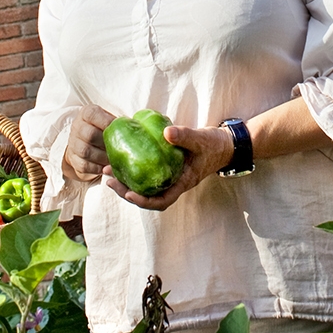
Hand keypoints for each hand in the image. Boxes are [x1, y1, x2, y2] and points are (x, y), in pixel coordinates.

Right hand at [64, 105, 115, 182]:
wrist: (84, 144)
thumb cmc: (103, 130)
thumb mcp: (109, 120)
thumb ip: (120, 122)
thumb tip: (139, 126)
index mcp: (87, 113)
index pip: (93, 114)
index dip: (107, 122)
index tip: (121, 130)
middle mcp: (77, 127)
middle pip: (90, 135)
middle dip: (106, 143)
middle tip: (120, 149)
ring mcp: (73, 144)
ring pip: (86, 151)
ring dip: (103, 158)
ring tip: (115, 160)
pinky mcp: (73, 160)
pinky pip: (84, 165)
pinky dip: (97, 168)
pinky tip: (107, 168)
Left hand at [105, 124, 234, 211]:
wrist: (224, 145)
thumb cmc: (214, 145)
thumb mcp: (201, 139)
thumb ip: (185, 136)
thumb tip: (165, 131)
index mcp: (183, 183)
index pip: (161, 200)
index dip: (144, 201)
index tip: (128, 193)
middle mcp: (174, 184)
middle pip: (148, 197)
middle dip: (126, 192)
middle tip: (108, 179)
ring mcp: (170, 177)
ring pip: (145, 188)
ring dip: (126, 182)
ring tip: (108, 171)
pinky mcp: (166, 169)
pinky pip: (147, 175)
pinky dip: (134, 172)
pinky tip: (121, 162)